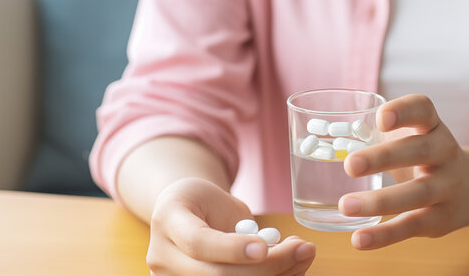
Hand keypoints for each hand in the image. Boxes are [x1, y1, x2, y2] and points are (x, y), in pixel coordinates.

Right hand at [147, 177, 315, 274]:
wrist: (179, 214)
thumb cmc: (204, 203)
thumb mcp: (219, 200)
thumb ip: (244, 226)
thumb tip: (287, 249)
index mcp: (169, 220)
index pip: (199, 243)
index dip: (232, 249)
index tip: (265, 247)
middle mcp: (163, 256)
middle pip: (215, 275)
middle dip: (268, 267)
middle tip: (305, 249)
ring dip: (274, 275)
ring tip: (301, 257)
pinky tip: (288, 268)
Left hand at [338, 94, 468, 248]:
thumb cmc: (424, 154)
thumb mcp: (412, 135)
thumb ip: (377, 133)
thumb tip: (321, 138)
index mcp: (431, 126)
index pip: (423, 109)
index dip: (404, 112)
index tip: (381, 118)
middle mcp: (444, 152)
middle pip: (419, 151)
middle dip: (384, 158)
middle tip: (349, 165)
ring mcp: (446, 187)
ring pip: (417, 194)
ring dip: (379, 201)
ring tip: (346, 206)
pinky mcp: (440, 219)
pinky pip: (411, 226)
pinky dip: (384, 235)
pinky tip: (359, 240)